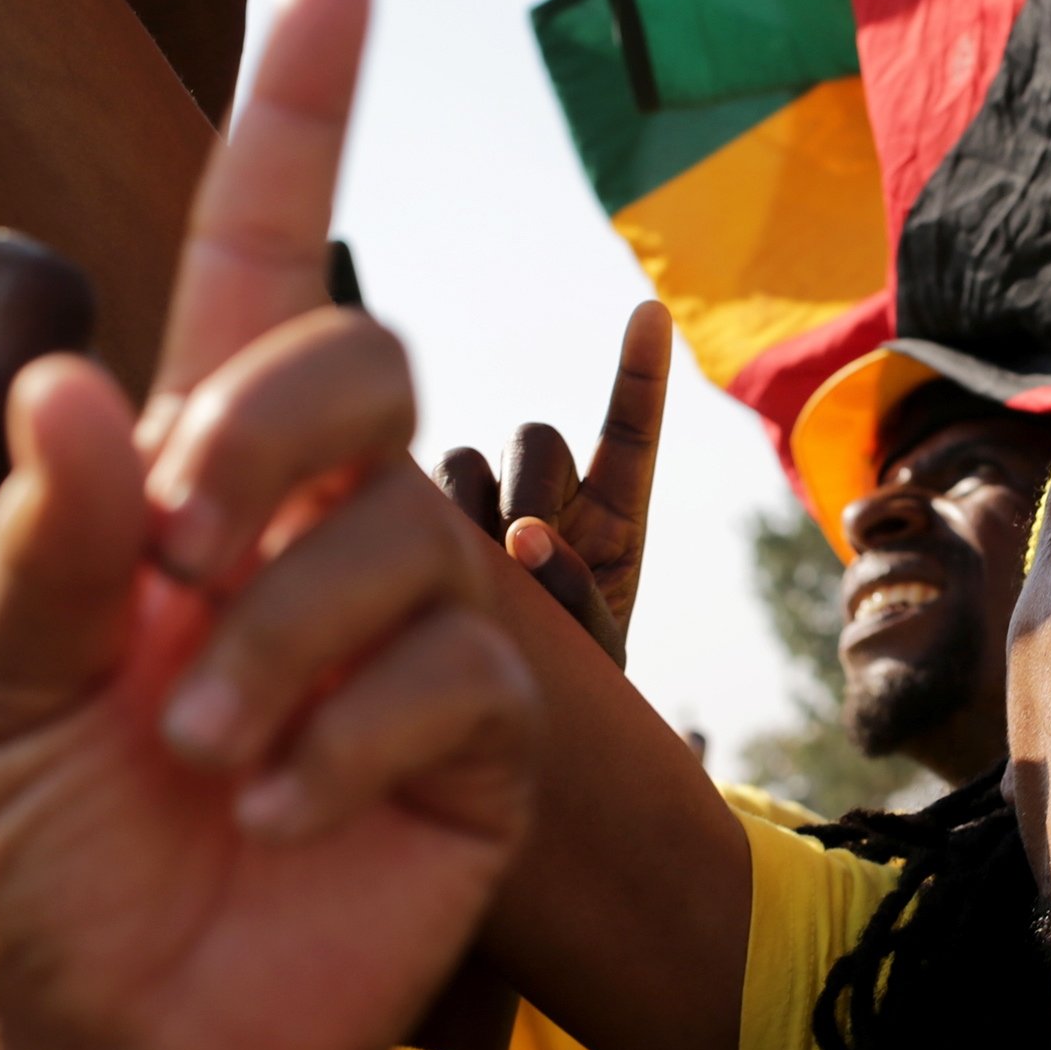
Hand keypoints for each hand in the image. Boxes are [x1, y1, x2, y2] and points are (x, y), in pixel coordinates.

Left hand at [0, 0, 536, 1049]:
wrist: (133, 1037)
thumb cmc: (50, 852)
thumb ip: (40, 529)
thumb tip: (83, 377)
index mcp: (189, 479)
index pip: (258, 264)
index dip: (300, 121)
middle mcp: (313, 525)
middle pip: (363, 361)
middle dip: (267, 429)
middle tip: (173, 549)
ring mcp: (411, 627)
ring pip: (399, 532)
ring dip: (279, 639)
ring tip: (200, 753)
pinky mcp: (482, 736)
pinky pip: (453, 674)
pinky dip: (346, 742)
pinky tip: (282, 814)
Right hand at [433, 301, 672, 667]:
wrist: (498, 735)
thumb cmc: (566, 691)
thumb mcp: (596, 650)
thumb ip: (578, 595)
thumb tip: (521, 536)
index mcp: (612, 519)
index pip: (630, 434)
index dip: (640, 375)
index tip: (650, 315)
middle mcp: (546, 500)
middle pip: (536, 439)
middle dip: (533, 484)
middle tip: (522, 549)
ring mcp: (479, 510)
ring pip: (464, 462)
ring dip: (469, 509)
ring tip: (472, 579)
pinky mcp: (417, 525)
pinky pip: (408, 487)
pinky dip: (408, 509)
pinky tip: (400, 534)